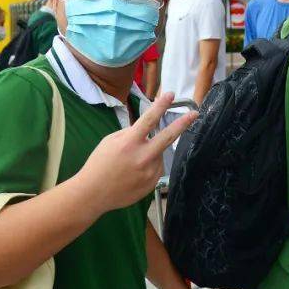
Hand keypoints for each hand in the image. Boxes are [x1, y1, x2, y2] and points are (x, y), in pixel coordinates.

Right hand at [78, 92, 197, 212]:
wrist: (93, 194)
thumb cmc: (99, 164)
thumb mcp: (110, 141)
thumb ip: (130, 132)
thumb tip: (148, 127)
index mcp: (129, 143)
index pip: (149, 119)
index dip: (161, 105)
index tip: (170, 94)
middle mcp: (142, 157)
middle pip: (168, 136)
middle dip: (183, 123)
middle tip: (194, 114)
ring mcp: (149, 172)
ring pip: (159, 154)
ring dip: (151, 152)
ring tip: (132, 162)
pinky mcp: (152, 183)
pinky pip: (156, 167)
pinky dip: (149, 165)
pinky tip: (134, 172)